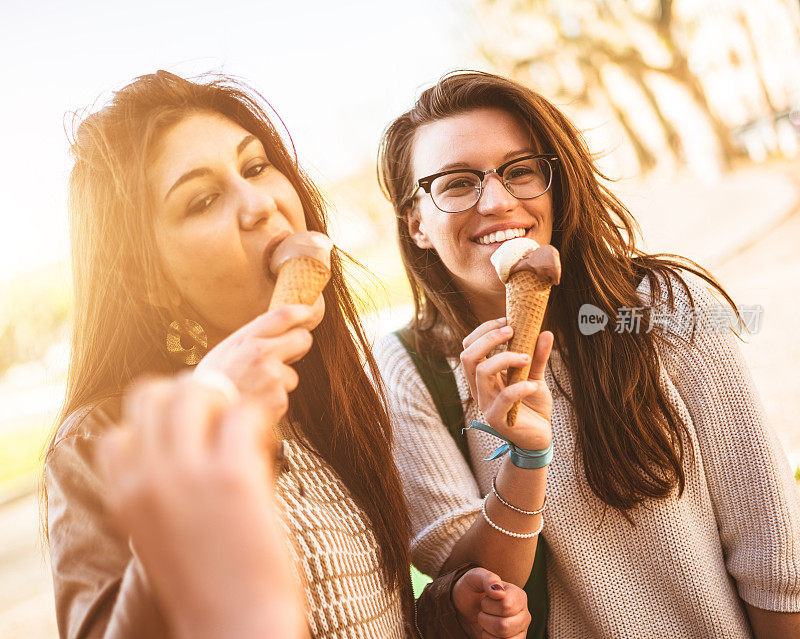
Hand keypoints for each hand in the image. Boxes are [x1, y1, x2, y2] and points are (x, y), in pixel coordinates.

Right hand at [99, 375, 307, 638]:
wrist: (237, 628)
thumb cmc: (210, 583)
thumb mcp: (161, 533)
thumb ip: (160, 488)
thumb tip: (189, 438)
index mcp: (124, 497)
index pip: (121, 430)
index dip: (157, 423)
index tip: (190, 434)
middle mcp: (147, 479)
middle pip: (155, 396)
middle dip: (189, 397)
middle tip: (220, 419)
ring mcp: (187, 474)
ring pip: (196, 392)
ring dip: (225, 402)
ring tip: (245, 432)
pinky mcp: (233, 475)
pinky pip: (244, 414)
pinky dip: (259, 420)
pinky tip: (268, 443)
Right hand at [195, 304, 316, 423]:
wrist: (205, 416)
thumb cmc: (213, 382)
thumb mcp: (225, 350)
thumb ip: (251, 336)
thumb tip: (280, 322)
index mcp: (247, 339)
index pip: (284, 316)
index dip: (301, 312)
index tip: (308, 313)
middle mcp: (262, 354)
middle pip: (303, 339)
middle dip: (299, 345)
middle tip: (287, 353)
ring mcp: (273, 377)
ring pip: (292, 374)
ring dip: (279, 381)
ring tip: (254, 387)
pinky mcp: (279, 399)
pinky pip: (284, 395)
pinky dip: (273, 399)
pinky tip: (255, 400)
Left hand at [452, 567, 530, 638]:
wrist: (466, 607)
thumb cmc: (472, 589)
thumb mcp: (475, 577)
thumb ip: (488, 579)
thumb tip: (500, 592)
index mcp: (518, 595)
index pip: (506, 606)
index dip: (488, 605)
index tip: (485, 599)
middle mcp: (524, 614)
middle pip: (504, 626)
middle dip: (485, 619)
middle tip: (483, 612)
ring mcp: (521, 631)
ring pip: (503, 638)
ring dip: (486, 631)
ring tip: (486, 622)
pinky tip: (488, 632)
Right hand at [460, 317, 552, 450]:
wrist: (539, 436)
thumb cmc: (532, 405)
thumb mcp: (534, 376)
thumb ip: (537, 356)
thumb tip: (545, 332)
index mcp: (483, 375)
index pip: (469, 346)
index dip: (484, 330)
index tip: (507, 321)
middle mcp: (479, 388)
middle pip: (468, 356)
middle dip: (488, 339)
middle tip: (512, 331)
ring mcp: (486, 403)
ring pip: (482, 373)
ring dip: (505, 358)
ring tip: (527, 358)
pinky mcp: (498, 419)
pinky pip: (503, 398)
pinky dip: (520, 387)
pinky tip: (535, 385)